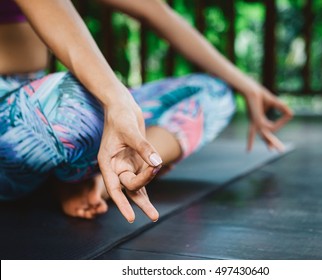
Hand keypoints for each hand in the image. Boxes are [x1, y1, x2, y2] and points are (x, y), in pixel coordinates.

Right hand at [97, 95, 162, 222]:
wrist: (122, 106)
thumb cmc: (121, 116)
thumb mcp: (131, 131)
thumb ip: (144, 147)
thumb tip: (157, 162)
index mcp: (107, 162)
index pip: (114, 188)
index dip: (122, 204)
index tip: (131, 218)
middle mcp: (116, 166)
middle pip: (129, 187)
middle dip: (142, 200)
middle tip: (154, 216)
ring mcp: (126, 164)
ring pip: (136, 186)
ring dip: (145, 199)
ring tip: (154, 216)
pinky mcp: (136, 159)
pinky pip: (143, 176)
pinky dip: (149, 183)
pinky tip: (151, 199)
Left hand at [244, 86, 292, 151]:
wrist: (251, 90)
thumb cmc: (260, 94)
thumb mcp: (274, 102)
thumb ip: (282, 108)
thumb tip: (291, 114)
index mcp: (258, 121)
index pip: (271, 127)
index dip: (282, 122)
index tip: (288, 114)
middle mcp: (256, 123)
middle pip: (264, 136)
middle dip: (271, 143)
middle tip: (276, 151)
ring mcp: (256, 123)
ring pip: (265, 136)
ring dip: (272, 142)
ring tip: (275, 150)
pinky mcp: (257, 121)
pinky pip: (270, 127)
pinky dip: (277, 124)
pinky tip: (282, 122)